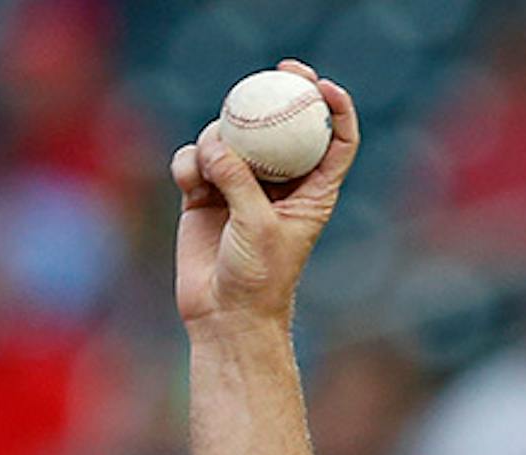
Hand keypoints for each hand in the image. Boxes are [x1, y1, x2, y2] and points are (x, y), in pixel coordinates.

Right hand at [170, 60, 359, 333]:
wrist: (224, 313)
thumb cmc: (257, 279)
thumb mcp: (257, 228)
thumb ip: (240, 182)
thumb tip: (217, 144)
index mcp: (313, 193)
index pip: (335, 143)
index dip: (336, 110)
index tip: (322, 86)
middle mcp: (280, 185)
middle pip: (284, 126)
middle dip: (280, 94)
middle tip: (276, 70)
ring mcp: (241, 186)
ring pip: (231, 138)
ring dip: (218, 140)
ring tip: (210, 168)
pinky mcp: (206, 193)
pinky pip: (196, 159)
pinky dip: (190, 163)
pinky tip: (189, 181)